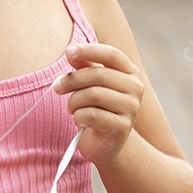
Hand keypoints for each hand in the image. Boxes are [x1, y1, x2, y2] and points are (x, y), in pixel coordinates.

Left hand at [54, 43, 144, 164]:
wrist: (107, 143)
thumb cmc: (98, 107)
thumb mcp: (92, 83)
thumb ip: (84, 66)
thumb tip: (71, 52)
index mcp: (130, 73)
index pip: (112, 54)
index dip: (89, 50)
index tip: (68, 52)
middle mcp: (135, 89)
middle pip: (98, 75)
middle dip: (72, 80)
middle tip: (57, 88)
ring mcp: (131, 109)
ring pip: (93, 95)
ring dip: (73, 101)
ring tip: (71, 107)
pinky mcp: (122, 128)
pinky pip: (91, 115)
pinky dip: (78, 117)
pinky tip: (79, 120)